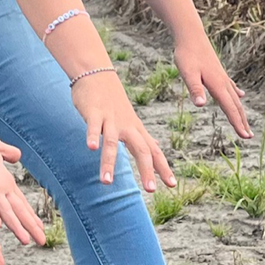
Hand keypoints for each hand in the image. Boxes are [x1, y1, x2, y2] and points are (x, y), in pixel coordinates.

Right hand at [69, 69, 176, 189]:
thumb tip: (155, 147)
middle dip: (147, 169)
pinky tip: (91, 148)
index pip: (154, 150)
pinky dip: (93, 136)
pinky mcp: (94, 113)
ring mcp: (111, 120)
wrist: (97, 74)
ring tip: (106, 182)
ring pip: (112, 142)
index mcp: (136, 130)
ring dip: (109, 162)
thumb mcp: (131, 121)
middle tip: (151, 190)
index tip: (172, 185)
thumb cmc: (114, 101)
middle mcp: (127, 126)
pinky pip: (94, 127)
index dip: (163, 167)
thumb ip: (141, 136)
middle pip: (141, 149)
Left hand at [173, 37, 252, 138]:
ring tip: (245, 123)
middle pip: (236, 106)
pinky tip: (240, 95)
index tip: (245, 137)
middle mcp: (223, 82)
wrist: (191, 35)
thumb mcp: (188, 73)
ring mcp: (222, 77)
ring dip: (240, 111)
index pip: (230, 109)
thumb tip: (201, 105)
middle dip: (242, 122)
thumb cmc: (187, 54)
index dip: (237, 124)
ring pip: (235, 98)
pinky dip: (237, 94)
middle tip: (249, 137)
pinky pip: (231, 87)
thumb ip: (195, 89)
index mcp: (217, 85)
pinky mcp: (219, 72)